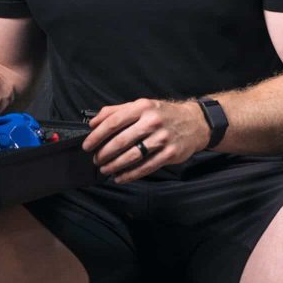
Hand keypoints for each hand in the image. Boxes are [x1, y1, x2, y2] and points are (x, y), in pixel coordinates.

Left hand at [81, 98, 209, 182]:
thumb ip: (116, 111)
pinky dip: (130, 174)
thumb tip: (93, 122)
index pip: (113, 121)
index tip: (88, 144)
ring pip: (132, 156)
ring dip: (114, 165)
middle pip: (120, 140)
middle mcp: (152, 121)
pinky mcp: (170, 154)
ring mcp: (162, 138)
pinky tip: (120, 177)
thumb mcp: (142, 105)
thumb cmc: (163, 114)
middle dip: (104, 153)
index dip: (97, 135)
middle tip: (96, 159)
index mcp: (142, 107)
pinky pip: (145, 167)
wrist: (195, 122)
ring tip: (104, 169)